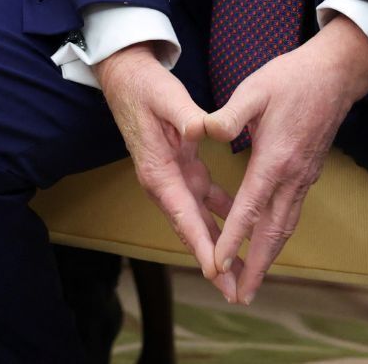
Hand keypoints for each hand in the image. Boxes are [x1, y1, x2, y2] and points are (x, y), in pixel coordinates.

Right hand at [96, 43, 236, 293]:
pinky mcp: (181, 167)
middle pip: (191, 229)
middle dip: (213, 261)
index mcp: (158, 170)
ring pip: (199, 220)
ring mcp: (172, 176)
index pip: (183, 214)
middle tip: (235, 291)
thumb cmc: (145, 87)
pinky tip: (242, 224)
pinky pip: (204, 199)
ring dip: (219, 245)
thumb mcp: (166, 96)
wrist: (126, 76)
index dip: (201, 244)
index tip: (217, 272)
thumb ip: (186, 115)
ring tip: (241, 273)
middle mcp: (163, 181)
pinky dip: (223, 214)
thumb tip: (203, 130)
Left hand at [199, 18, 367, 303]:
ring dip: (269, 257)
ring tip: (253, 282)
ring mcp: (303, 178)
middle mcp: (292, 176)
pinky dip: (277, 236)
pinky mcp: (307, 174)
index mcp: (275, 159)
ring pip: (286, 227)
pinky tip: (267, 244)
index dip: (233, 238)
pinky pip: (291, 214)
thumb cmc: (291, 78)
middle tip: (241, 296)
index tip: (219, 263)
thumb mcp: (254, 88)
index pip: (250, 207)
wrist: (335, 75)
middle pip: (273, 232)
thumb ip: (229, 114)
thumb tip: (205, 131)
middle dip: (256, 266)